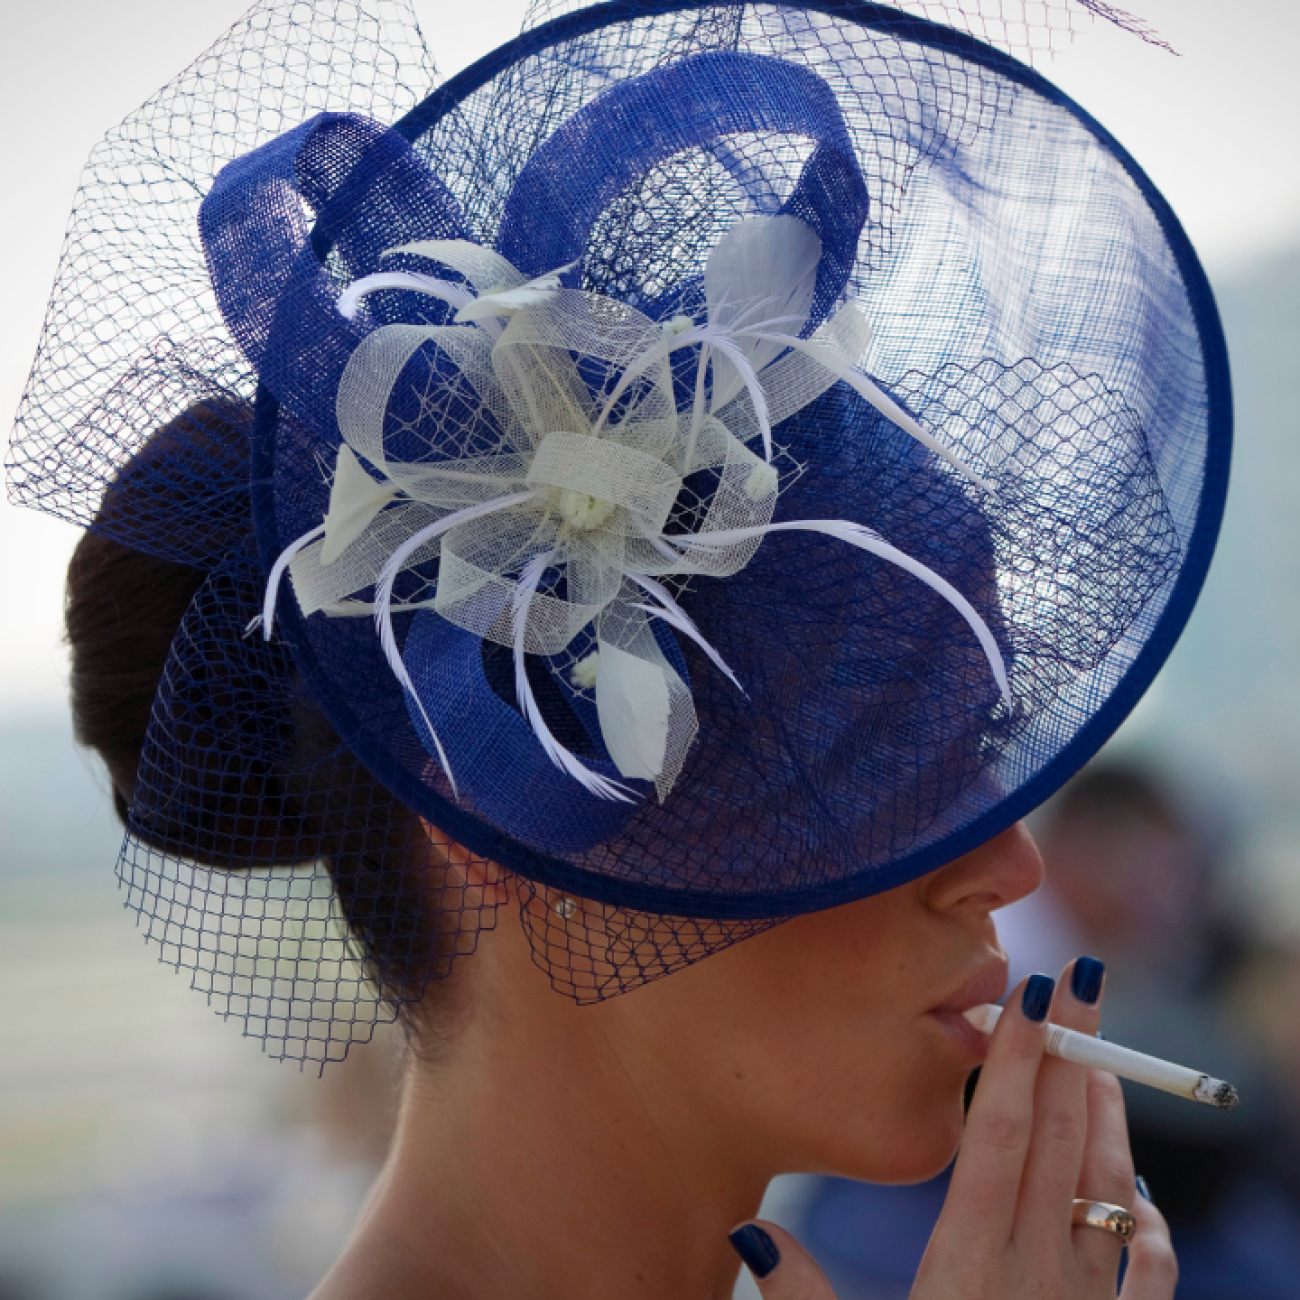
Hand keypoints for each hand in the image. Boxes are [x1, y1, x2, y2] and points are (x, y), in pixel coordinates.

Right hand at [729, 961, 1176, 1298]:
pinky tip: (1137, 1193)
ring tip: (1101, 1062)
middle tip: (1083, 981)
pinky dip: (1146, 1219)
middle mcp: (1034, 1283)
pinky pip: (1149, 1275)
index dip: (1018, 1061)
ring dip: (1108, 1120)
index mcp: (966, 1274)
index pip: (1000, 1139)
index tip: (1034, 993)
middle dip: (1071, 1055)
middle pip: (1060, 1145)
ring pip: (1108, 1194)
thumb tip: (746, 1234)